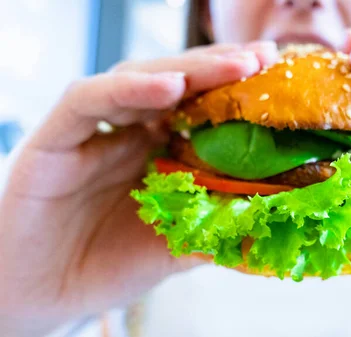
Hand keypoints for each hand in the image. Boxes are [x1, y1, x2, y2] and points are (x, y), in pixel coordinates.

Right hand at [0, 41, 277, 336]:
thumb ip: (213, 231)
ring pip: (140, 79)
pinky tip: (168, 86)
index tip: (281, 82)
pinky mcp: (56, 136)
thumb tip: (272, 221)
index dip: (241, 94)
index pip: (203, 109)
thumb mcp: (173, 248)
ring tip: (235, 65)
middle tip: (266, 58)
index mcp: (160, 152)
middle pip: (180, 84)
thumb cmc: (106, 266)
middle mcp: (131, 132)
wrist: (41, 296)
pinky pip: (90, 100)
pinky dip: (128, 90)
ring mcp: (95, 129)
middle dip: (224, 68)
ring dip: (189, 69)